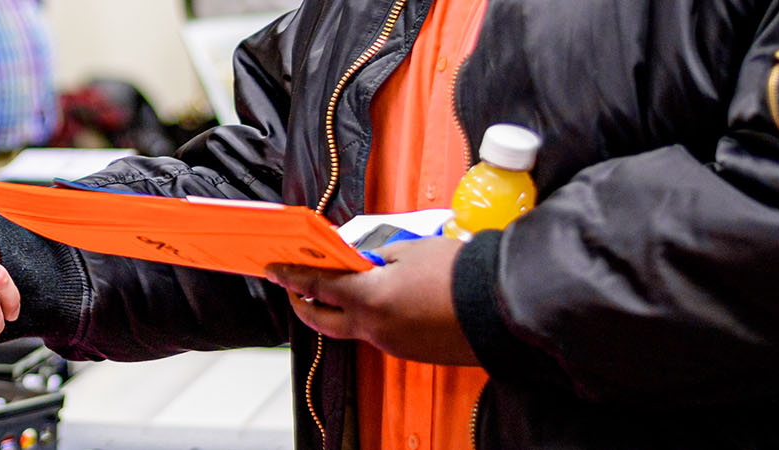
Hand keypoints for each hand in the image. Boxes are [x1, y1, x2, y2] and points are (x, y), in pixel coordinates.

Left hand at [265, 238, 479, 365]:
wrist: (504, 305)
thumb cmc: (461, 273)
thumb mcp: (411, 250)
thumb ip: (377, 258)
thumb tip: (363, 263)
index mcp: (368, 299)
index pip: (316, 286)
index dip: (291, 277)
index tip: (274, 271)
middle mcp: (374, 328)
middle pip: (323, 319)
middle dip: (304, 304)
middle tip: (296, 289)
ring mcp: (392, 344)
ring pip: (353, 327)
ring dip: (344, 308)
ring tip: (347, 287)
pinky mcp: (412, 352)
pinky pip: (382, 333)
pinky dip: (375, 316)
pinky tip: (386, 300)